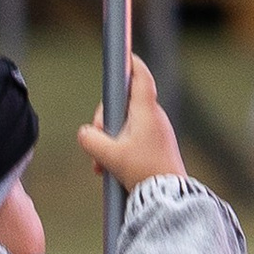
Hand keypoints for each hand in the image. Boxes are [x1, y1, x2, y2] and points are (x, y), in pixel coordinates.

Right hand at [77, 54, 185, 195]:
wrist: (168, 197)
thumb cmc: (144, 173)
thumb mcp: (109, 156)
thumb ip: (91, 140)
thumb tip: (85, 133)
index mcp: (146, 112)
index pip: (141, 78)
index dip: (131, 64)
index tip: (124, 55)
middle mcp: (154, 118)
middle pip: (122, 105)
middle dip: (104, 123)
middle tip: (97, 145)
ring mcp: (156, 133)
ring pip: (124, 126)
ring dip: (108, 142)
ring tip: (102, 165)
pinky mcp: (156, 147)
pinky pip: (131, 140)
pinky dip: (118, 150)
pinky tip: (108, 170)